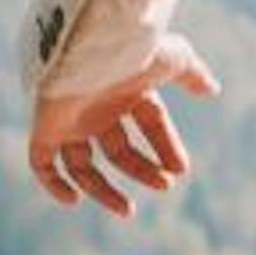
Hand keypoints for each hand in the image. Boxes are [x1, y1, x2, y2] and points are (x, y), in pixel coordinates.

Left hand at [28, 38, 219, 217]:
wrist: (90, 44)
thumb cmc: (134, 50)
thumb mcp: (175, 60)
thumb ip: (193, 74)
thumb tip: (213, 89)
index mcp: (126, 89)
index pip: (148, 125)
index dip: (165, 147)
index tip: (180, 170)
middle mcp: (97, 106)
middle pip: (118, 149)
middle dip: (142, 170)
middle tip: (164, 185)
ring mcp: (70, 118)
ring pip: (82, 165)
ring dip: (103, 190)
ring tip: (127, 210)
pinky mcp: (45, 126)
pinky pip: (42, 163)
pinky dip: (53, 184)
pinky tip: (74, 200)